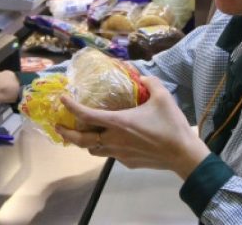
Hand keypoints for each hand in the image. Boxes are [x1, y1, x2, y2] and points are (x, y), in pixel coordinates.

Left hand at [55, 76, 209, 178]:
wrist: (183, 155)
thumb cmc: (171, 126)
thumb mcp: (163, 97)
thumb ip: (151, 83)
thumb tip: (143, 77)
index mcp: (118, 122)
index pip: (86, 115)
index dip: (71, 107)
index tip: (62, 99)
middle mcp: (114, 139)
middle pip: (81, 140)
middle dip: (66, 133)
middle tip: (58, 126)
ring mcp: (119, 154)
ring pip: (93, 150)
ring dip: (85, 142)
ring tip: (84, 133)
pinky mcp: (127, 163)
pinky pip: (110, 155)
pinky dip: (105, 147)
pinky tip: (113, 140)